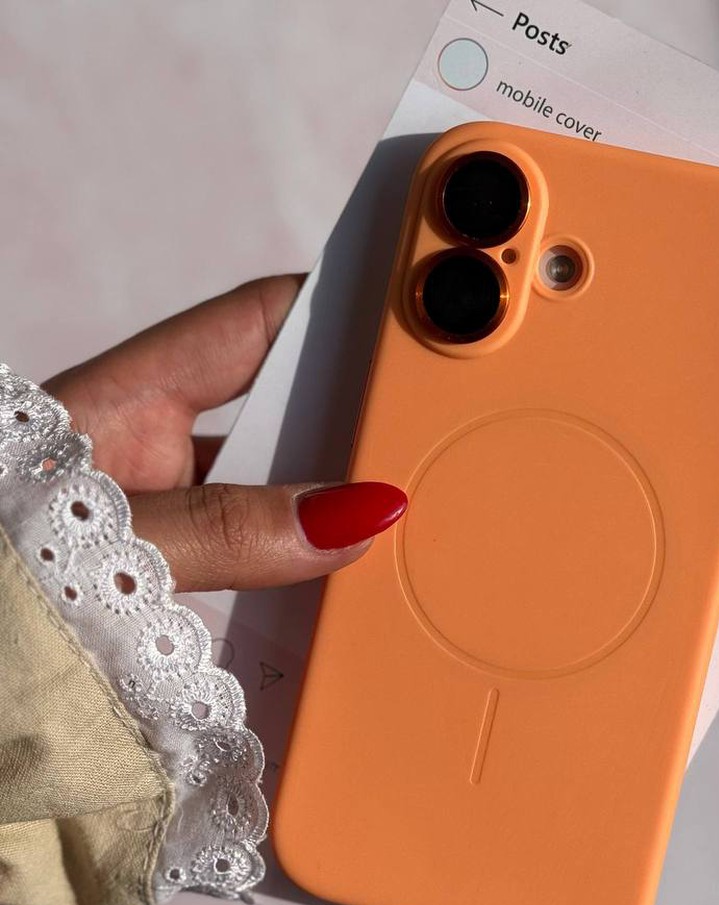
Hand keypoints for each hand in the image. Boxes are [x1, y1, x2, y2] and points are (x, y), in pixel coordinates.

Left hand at [44, 277, 405, 591]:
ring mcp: (165, 515)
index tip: (407, 315)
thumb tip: (354, 515)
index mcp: (120, 401)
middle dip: (349, 425)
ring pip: (273, 491)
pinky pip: (258, 557)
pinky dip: (298, 571)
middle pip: (277, 413)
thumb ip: (219, 531)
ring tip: (396, 524)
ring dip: (328, 513)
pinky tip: (338, 589)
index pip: (248, 325)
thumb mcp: (103, 541)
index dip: (332, 307)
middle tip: (422, 439)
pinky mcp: (176, 574)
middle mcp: (149, 449)